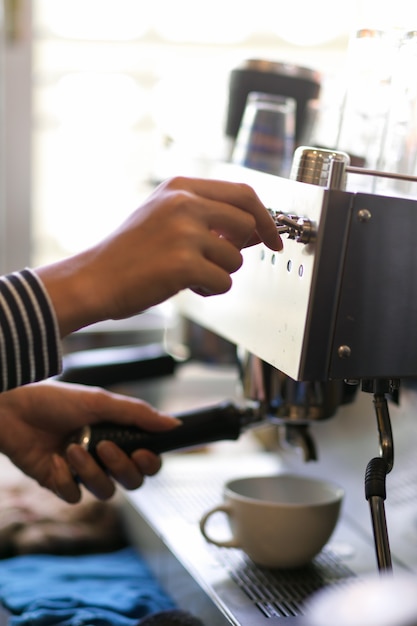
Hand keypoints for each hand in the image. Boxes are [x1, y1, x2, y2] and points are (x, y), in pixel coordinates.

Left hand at [0, 380, 178, 503]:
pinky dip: (66, 480)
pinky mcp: (59, 483)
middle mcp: (103, 456)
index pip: (146, 460)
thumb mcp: (100, 401)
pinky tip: (54, 461)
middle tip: (105, 447)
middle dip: (122, 468)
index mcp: (117, 435)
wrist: (14, 410)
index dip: (150, 463)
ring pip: (105, 491)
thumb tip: (174, 424)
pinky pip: (74, 496)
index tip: (143, 453)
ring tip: (71, 448)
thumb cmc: (56, 400)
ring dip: (90, 471)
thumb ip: (137, 414)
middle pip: (132, 481)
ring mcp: (82, 471)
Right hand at [37, 176, 281, 335]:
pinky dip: (210, 289)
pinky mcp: (185, 264)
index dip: (264, 217)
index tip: (272, 238)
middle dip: (243, 248)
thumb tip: (252, 228)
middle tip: (223, 261)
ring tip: (189, 274)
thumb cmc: (129, 252)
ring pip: (235, 258)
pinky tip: (185, 285)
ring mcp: (185, 233)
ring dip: (219, 272)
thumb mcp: (162, 215)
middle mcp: (184, 203)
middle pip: (247, 223)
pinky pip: (223, 282)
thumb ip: (204, 214)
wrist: (94, 278)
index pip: (242, 192)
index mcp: (180, 187)